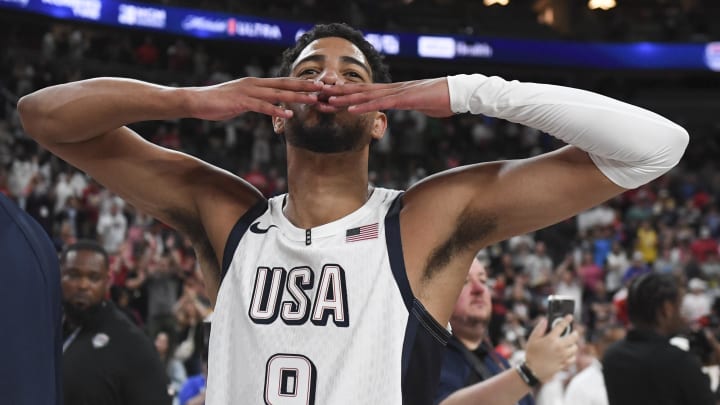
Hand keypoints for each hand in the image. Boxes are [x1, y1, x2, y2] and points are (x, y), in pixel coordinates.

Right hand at [188, 77, 322, 119]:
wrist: (197, 101)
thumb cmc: (218, 103)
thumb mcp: (242, 102)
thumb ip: (257, 103)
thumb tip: (269, 108)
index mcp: (256, 84)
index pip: (283, 82)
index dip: (301, 83)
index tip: (317, 85)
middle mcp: (255, 84)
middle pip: (285, 84)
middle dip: (305, 86)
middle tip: (323, 88)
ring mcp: (248, 92)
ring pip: (278, 94)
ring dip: (297, 97)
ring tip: (313, 100)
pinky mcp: (242, 102)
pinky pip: (263, 107)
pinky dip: (277, 110)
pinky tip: (289, 115)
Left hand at [323, 78, 451, 116]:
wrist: (459, 93)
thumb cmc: (443, 100)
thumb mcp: (422, 105)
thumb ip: (412, 105)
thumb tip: (409, 107)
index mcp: (394, 91)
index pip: (366, 92)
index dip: (347, 93)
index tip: (330, 95)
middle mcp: (392, 89)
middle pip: (360, 91)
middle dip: (338, 93)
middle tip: (318, 94)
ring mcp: (397, 93)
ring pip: (365, 96)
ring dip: (345, 99)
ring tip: (327, 101)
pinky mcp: (404, 100)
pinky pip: (380, 104)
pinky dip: (364, 106)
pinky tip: (350, 109)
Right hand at [524, 315, 578, 382]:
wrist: (533, 370)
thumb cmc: (532, 353)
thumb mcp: (532, 339)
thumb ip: (539, 328)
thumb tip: (545, 320)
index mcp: (551, 339)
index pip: (561, 326)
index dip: (567, 320)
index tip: (570, 316)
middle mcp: (559, 347)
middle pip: (573, 337)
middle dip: (574, 333)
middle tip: (573, 332)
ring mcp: (563, 356)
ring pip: (575, 347)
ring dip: (573, 344)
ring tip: (569, 343)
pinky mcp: (564, 363)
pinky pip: (573, 357)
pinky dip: (572, 354)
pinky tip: (568, 353)